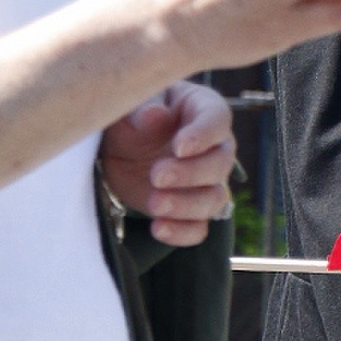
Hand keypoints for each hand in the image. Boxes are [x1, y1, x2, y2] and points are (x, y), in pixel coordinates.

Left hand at [99, 81, 235, 243]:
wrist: (120, 150)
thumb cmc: (130, 118)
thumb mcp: (129, 108)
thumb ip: (141, 110)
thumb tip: (155, 114)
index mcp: (202, 110)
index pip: (217, 120)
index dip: (203, 135)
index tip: (179, 147)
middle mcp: (214, 147)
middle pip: (220, 164)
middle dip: (190, 174)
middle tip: (157, 176)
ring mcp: (206, 182)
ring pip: (214, 200)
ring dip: (186, 205)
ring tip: (154, 204)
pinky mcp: (190, 210)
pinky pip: (198, 228)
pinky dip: (182, 232)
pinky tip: (158, 228)